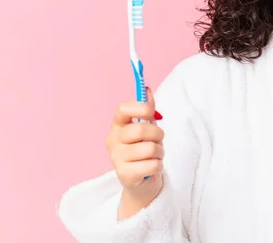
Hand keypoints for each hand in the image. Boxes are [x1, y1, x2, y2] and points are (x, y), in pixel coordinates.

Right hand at [106, 87, 164, 217]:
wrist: (143, 183)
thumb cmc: (145, 151)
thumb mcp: (148, 128)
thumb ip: (147, 109)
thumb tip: (147, 89)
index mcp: (117, 126)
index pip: (123, 108)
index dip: (142, 108)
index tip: (153, 114)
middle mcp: (112, 141)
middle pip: (141, 129)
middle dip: (158, 134)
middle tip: (158, 141)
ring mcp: (116, 158)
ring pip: (150, 148)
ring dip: (159, 152)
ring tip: (154, 157)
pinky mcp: (125, 175)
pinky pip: (152, 164)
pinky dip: (158, 166)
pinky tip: (151, 169)